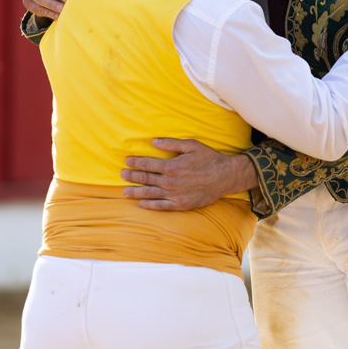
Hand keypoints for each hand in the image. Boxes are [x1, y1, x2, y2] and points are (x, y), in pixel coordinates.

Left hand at [120, 139, 258, 210]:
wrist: (225, 177)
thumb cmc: (209, 158)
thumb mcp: (191, 145)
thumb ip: (171, 144)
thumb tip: (153, 142)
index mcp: (171, 166)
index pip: (147, 164)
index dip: (135, 162)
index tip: (127, 161)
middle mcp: (170, 181)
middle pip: (145, 179)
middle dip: (132, 176)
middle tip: (121, 175)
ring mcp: (174, 194)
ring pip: (150, 194)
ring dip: (135, 192)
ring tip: (125, 191)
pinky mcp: (181, 204)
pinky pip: (161, 206)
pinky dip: (150, 205)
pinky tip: (141, 204)